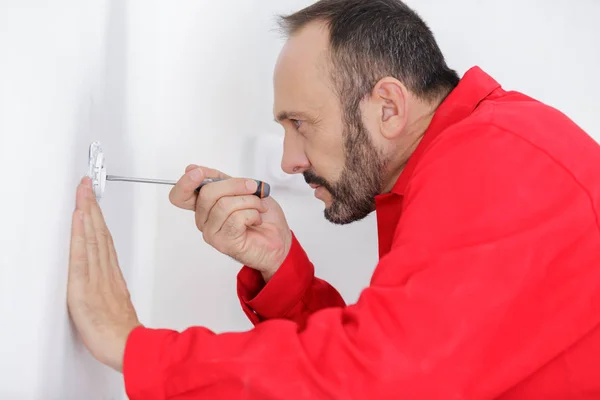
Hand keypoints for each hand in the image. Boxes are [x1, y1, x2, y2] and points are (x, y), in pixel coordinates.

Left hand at [67, 176, 141, 371]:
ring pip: (91, 238)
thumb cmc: (122, 332)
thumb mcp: (120, 305)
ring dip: (86, 212)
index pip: (103, 239)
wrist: (126, 347)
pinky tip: (80, 218)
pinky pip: (82, 255)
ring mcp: (94, 277)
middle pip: (98, 232)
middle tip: (87, 184)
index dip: (98, 217)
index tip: (94, 198)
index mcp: (111, 275)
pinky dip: (81, 234)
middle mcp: (104, 272)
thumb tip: (110, 278)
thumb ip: (114, 288)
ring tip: (83, 193)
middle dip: (91, 206)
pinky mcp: (83, 287)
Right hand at [169, 165, 291, 280]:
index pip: (179, 196)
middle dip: (235, 185)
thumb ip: (221, 179)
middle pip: (207, 193)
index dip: (185, 182)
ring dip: (249, 201)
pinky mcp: (224, 242)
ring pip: (224, 204)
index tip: (198, 172)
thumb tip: (195, 168)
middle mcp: (204, 219)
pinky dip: (252, 214)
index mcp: (205, 205)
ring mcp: (212, 232)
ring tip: (259, 207)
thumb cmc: (263, 216)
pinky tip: (256, 220)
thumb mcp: (242, 188)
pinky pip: (236, 218)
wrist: (279, 239)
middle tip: (253, 188)